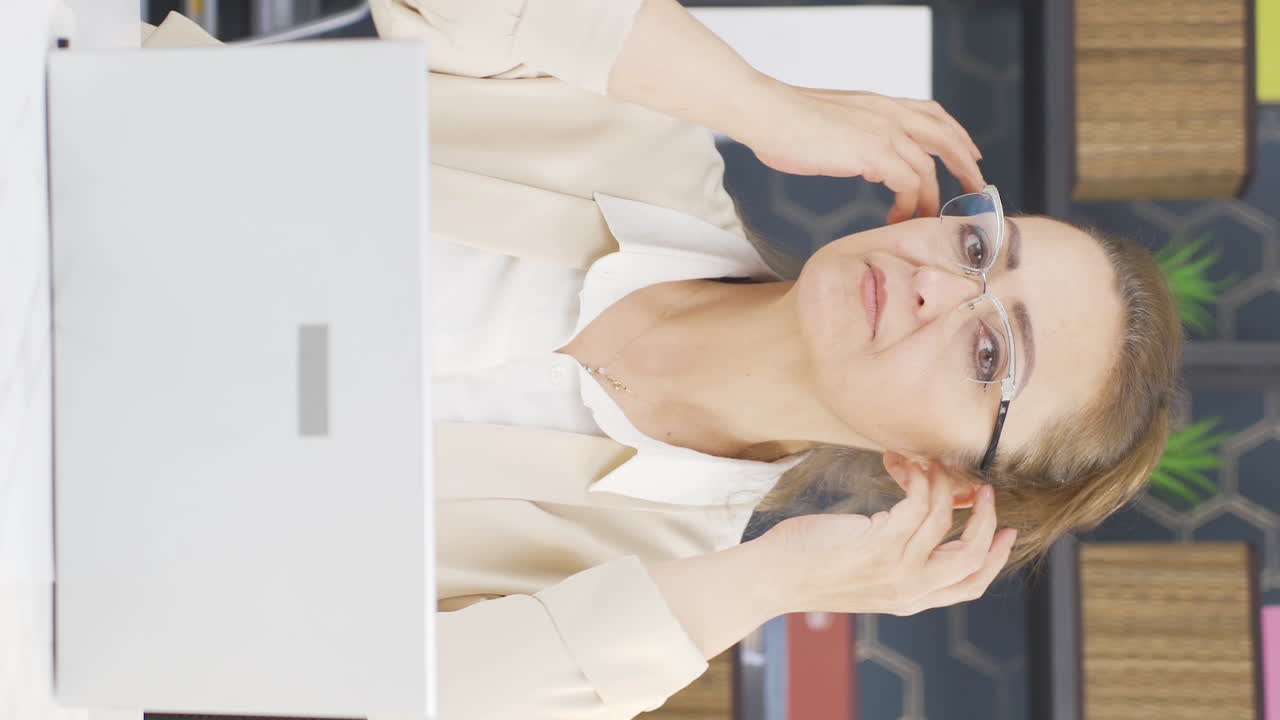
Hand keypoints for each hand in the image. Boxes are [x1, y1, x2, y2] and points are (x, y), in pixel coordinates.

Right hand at [735, 82, 986, 224]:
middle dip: (965, 163)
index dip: (954, 134)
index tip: (966, 155)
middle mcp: (888, 112)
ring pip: (929, 166)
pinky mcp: (876, 151)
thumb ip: (852, 137)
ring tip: (929, 219)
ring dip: (933, 196)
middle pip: (945, 135)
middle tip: (976, 189)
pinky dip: (909, 204)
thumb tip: (857, 158)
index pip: (931, 114)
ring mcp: (884, 130)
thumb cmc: (784, 125)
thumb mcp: (830, 126)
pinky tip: (896, 219)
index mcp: (879, 103)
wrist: (768, 114)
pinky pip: (909, 183)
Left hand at [754, 459, 1015, 615]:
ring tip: (928, 463)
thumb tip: (921, 519)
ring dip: (942, 483)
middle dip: (986, 520)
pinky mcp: (880, 542)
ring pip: (946, 518)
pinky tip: (902, 464)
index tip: (1008, 532)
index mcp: (910, 599)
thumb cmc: (810, 567)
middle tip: (983, 490)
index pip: (970, 586)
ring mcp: (898, 567)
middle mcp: (910, 588)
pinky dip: (919, 477)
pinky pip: (919, 502)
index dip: (995, 558)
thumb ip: (895, 559)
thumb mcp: (864, 572)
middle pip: (972, 556)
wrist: (774, 576)